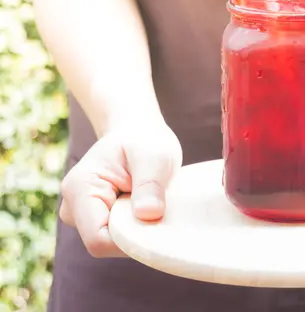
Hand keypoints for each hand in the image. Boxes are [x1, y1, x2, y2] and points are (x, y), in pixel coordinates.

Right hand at [59, 120, 182, 257]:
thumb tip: (148, 215)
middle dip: (135, 233)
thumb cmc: (145, 141)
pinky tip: (146, 209)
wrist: (137, 134)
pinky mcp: (94, 220)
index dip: (130, 240)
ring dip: (137, 229)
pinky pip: (116, 238)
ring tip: (151, 202)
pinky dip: (135, 228)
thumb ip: (150, 185)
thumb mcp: (155, 156)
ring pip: (111, 243)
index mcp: (80, 189)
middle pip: (105, 244)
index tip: (158, 222)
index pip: (99, 239)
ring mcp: (80, 216)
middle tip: (159, 206)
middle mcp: (72, 206)